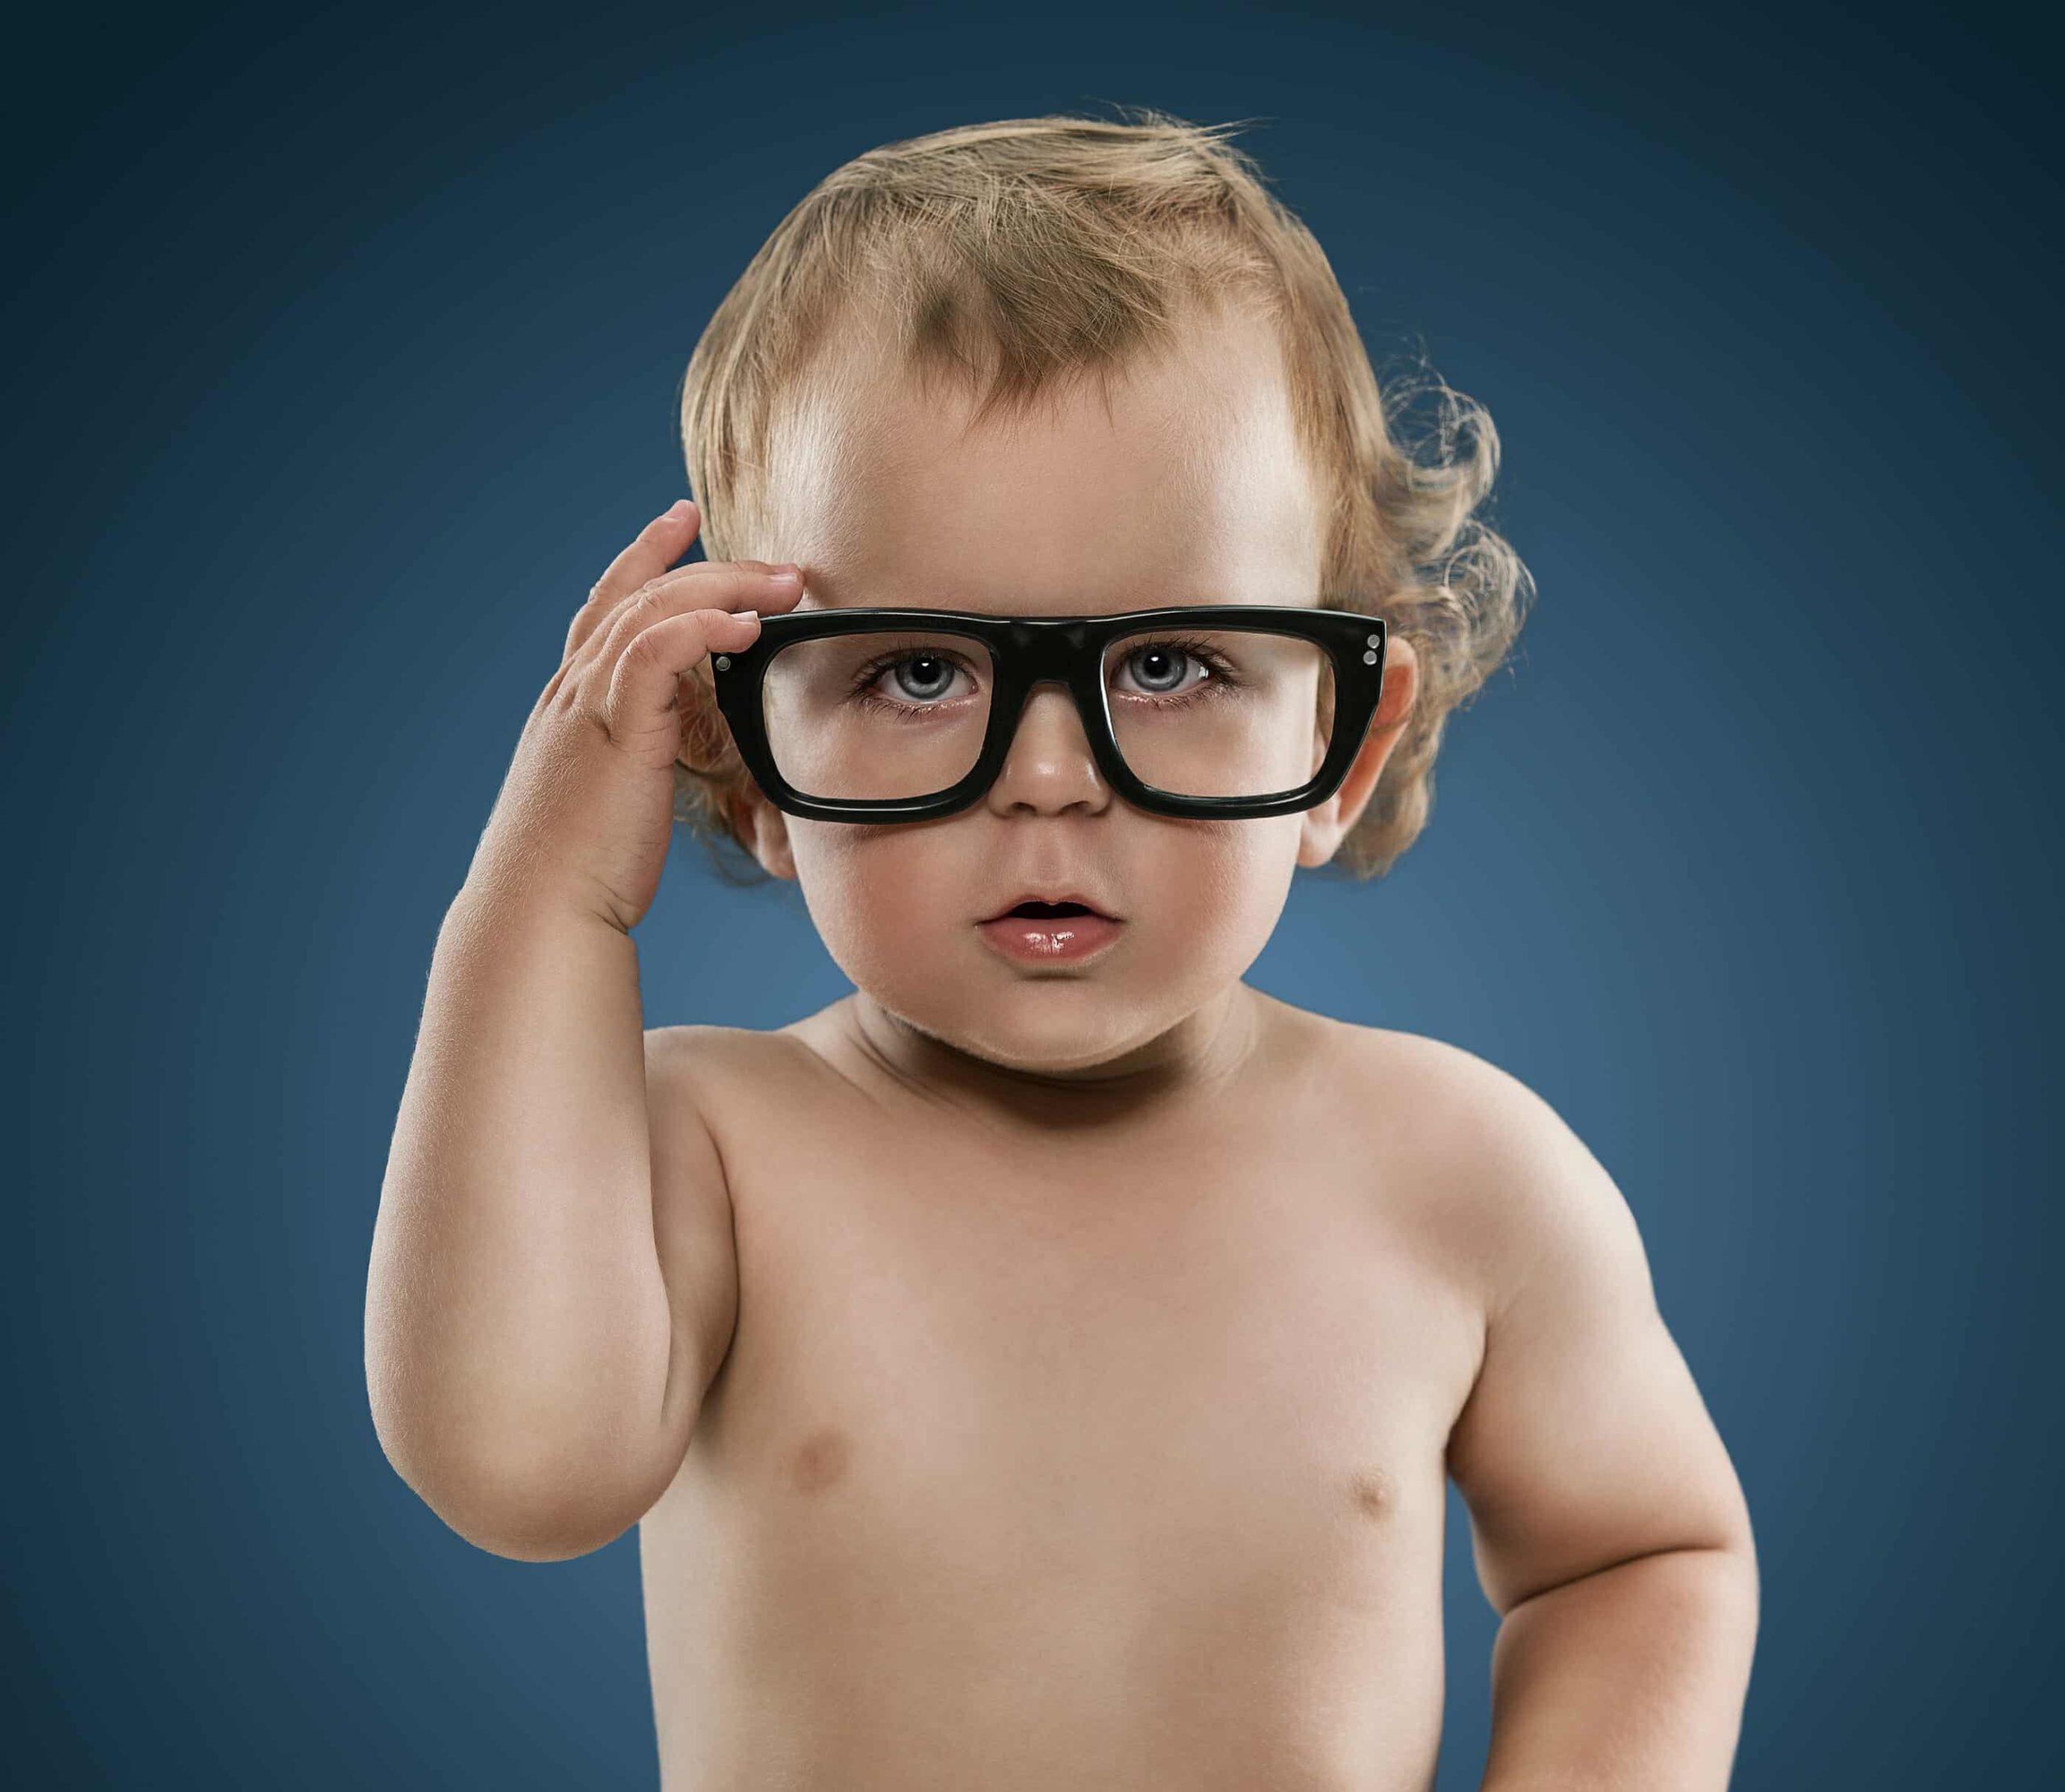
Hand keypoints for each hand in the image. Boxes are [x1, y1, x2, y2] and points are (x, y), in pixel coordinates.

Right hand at [466, 499, 804, 930]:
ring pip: (651, 612)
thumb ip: (637, 761)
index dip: (644, 557)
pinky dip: (700, 628)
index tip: (684, 520)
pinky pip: (654, 653)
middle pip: (636, 595)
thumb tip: (674, 756)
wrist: (539, 915)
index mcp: (571, 706)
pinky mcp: (614, 733)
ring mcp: (587, 709)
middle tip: (772, 559)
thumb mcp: (611, 801)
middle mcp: (572, 695)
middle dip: (706, 564)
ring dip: (722, 587)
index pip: (607, 608)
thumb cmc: (581, 876)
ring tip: (781, 583)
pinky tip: (745, 625)